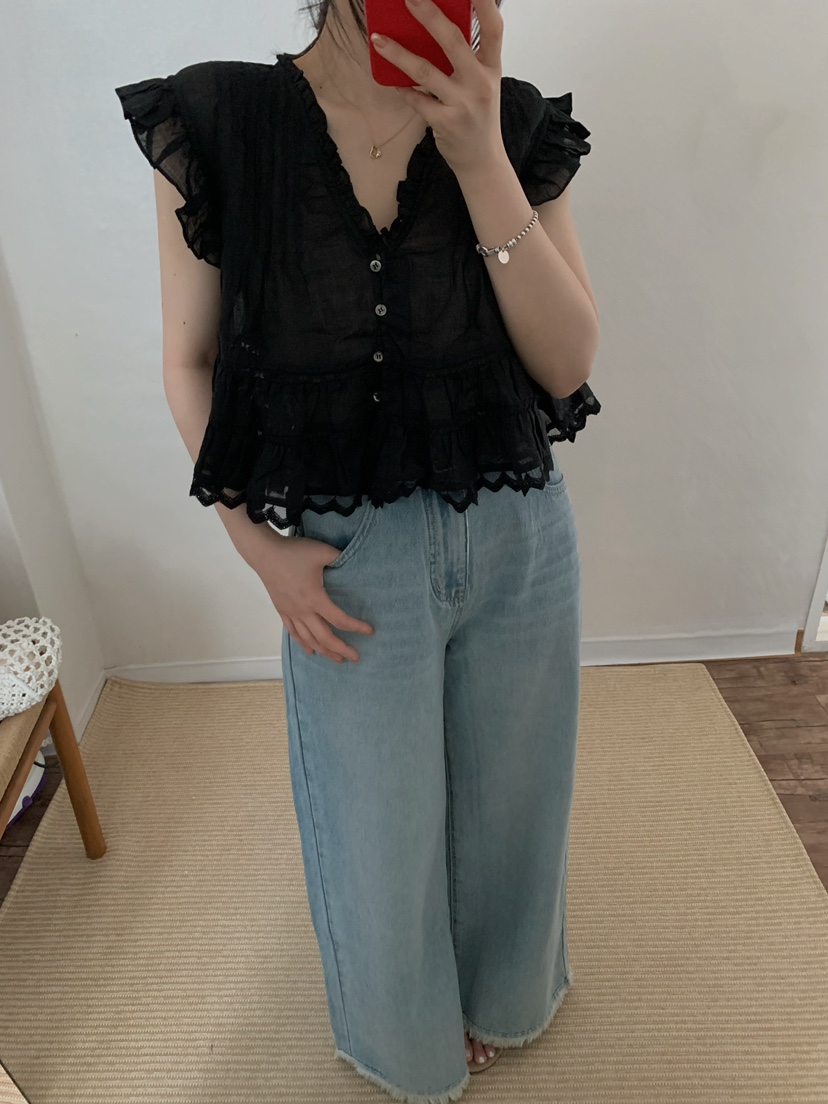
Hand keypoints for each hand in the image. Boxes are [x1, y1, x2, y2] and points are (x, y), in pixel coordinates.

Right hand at [253, 535, 374, 663]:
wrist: (264, 553)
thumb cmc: (293, 552)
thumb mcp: (322, 552)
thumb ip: (340, 558)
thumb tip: (354, 561)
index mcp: (314, 598)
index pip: (339, 619)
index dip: (356, 627)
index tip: (370, 631)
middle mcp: (303, 611)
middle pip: (324, 637)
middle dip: (341, 649)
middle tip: (356, 657)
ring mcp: (291, 613)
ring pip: (309, 639)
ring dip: (324, 651)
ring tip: (338, 659)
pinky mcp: (282, 610)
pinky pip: (293, 633)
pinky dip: (303, 644)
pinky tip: (311, 651)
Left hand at [370, 0, 504, 175]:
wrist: (482, 160)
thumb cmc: (478, 115)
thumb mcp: (482, 83)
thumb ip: (468, 57)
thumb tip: (436, 25)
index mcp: (491, 67)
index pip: (493, 27)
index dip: (484, 3)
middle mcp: (480, 83)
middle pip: (454, 41)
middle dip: (429, 15)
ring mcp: (463, 104)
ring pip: (425, 72)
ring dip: (398, 54)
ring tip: (378, 39)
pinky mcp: (446, 123)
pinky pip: (417, 100)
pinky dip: (403, 90)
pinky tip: (393, 82)